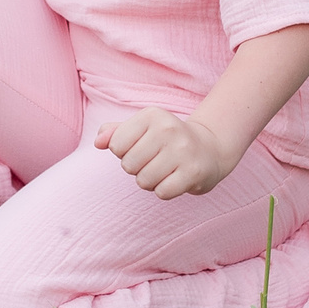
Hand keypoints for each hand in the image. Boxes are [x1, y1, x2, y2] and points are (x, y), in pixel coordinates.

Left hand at [95, 107, 240, 199]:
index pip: (116, 145)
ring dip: (149, 182)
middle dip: (136, 169)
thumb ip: (115, 133)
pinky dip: (164, 191)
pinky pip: (162, 192)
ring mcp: (182, 151)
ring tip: (163, 171)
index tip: (140, 148)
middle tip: (153, 162)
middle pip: (128, 165)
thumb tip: (98, 142)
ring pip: (144, 181)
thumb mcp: (141, 128)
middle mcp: (168, 129)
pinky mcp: (193, 172)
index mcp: (152, 115)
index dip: (123, 153)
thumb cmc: (166, 139)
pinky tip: (174, 180)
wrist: (210, 148)